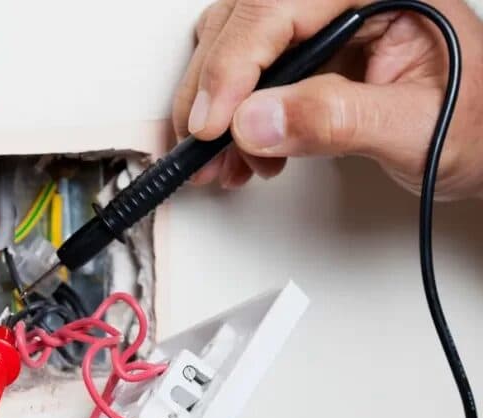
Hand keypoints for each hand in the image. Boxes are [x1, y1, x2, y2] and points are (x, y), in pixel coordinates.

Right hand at [173, 0, 482, 198]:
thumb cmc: (477, 125)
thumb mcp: (416, 128)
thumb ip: (338, 121)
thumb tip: (256, 122)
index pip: (279, 8)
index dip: (233, 65)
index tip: (213, 124)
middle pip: (243, 22)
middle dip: (213, 90)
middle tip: (203, 148)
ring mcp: (321, 22)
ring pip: (235, 45)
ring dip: (215, 106)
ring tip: (224, 161)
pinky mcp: (307, 53)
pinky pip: (249, 73)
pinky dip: (232, 117)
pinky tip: (244, 152)